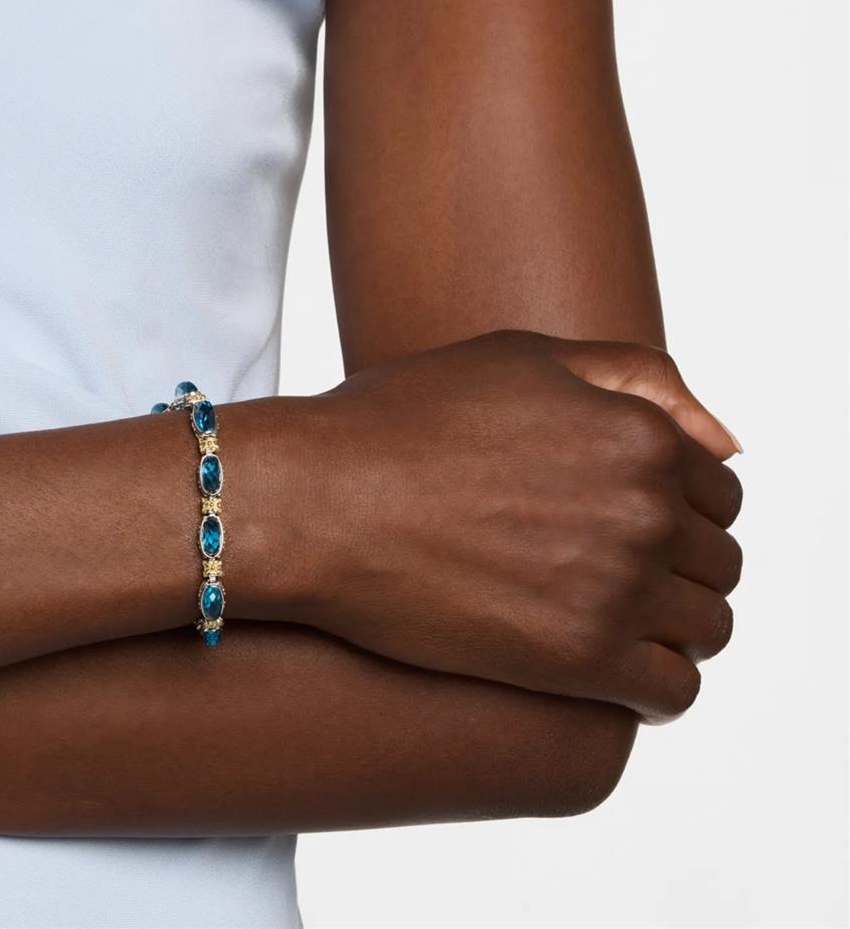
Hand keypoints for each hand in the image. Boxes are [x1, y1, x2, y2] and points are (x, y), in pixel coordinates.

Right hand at [239, 331, 742, 723]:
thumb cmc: (404, 422)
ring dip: (673, 625)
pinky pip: (673, 690)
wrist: (319, 502)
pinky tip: (610, 667)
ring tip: (613, 619)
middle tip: (613, 570)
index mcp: (642, 436)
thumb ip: (640, 379)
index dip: (681, 507)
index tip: (634, 522)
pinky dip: (656, 683)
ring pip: (707, 628)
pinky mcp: (577, 661)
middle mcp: (646, 511)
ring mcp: (616, 589)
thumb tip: (729, 444)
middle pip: (718, 561)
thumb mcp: (522, 357)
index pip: (720, 491)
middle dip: (680, 566)